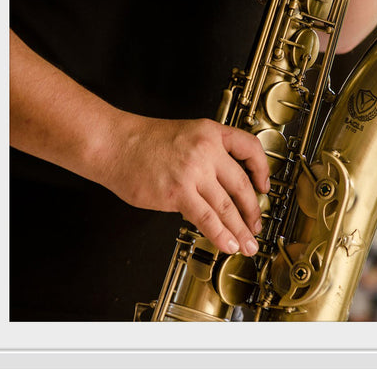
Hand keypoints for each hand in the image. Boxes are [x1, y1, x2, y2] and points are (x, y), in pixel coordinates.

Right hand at [99, 115, 270, 255]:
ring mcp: (193, 172)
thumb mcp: (184, 135)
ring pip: (227, 206)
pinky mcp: (178, 192)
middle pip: (241, 184)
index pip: (249, 147)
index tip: (264, 186)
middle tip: (256, 226)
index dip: (262, 169)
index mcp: (210, 132)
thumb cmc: (141, 141)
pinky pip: (206, 217)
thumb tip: (219, 188)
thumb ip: (206, 157)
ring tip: (247, 244)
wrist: (113, 143)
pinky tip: (227, 244)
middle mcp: (206, 151)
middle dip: (253, 210)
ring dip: (240, 229)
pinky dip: (220, 234)